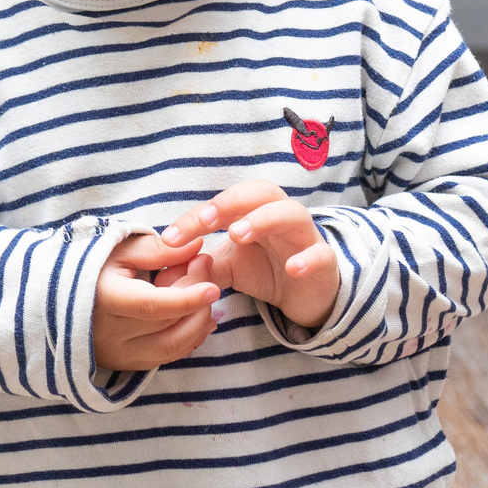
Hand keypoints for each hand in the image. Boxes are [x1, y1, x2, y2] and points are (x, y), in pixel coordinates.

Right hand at [93, 231, 220, 371]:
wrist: (59, 296)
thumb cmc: (92, 265)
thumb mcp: (120, 248)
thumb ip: (158, 249)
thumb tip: (197, 246)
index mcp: (103, 299)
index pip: (152, 306)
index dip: (186, 298)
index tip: (212, 286)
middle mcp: (108, 333)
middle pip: (166, 325)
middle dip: (196, 301)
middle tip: (206, 268)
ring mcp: (116, 353)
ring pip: (170, 348)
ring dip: (197, 325)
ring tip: (208, 298)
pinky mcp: (124, 363)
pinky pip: (164, 358)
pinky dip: (188, 341)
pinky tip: (200, 320)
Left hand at [160, 182, 339, 332]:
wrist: (307, 295)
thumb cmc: (267, 270)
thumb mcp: (228, 268)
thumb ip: (200, 266)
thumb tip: (162, 274)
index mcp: (254, 211)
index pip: (224, 203)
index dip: (195, 218)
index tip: (170, 239)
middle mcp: (279, 216)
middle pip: (261, 191)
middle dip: (231, 202)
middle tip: (207, 221)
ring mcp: (304, 237)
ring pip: (291, 213)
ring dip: (263, 219)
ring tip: (238, 235)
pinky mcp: (325, 261)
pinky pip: (320, 253)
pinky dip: (307, 258)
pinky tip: (292, 267)